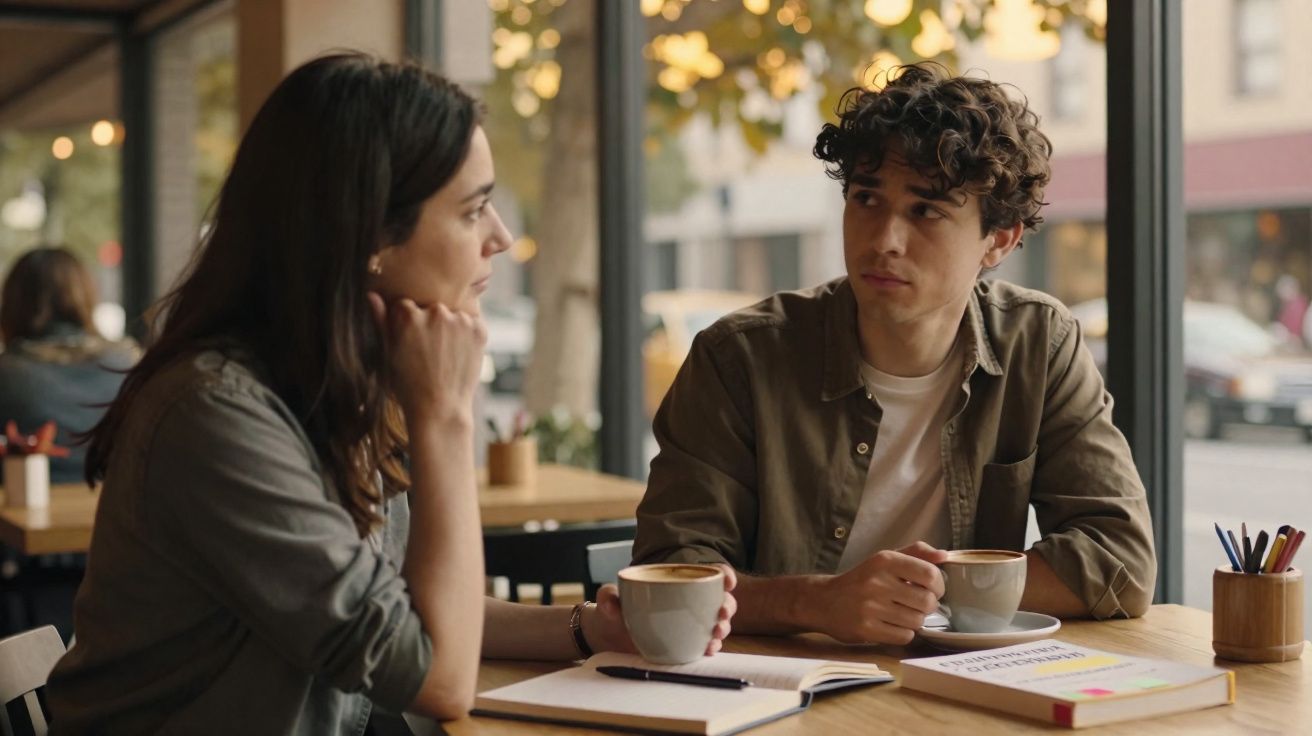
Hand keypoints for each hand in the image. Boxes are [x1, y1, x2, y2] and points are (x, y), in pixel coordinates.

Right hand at [367, 292, 485, 424]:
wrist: (439, 409)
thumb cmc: (408, 385)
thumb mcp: (388, 353)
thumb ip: (382, 321)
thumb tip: (372, 295)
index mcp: (408, 315)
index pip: (406, 306)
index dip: (407, 325)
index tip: (411, 343)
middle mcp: (435, 312)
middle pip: (431, 307)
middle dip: (429, 323)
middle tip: (429, 352)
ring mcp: (459, 321)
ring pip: (452, 314)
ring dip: (450, 327)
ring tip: (444, 356)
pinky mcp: (479, 330)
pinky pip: (471, 323)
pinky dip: (468, 335)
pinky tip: (459, 355)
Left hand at [583, 567, 737, 656]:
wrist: (612, 635)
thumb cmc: (616, 609)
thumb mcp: (610, 599)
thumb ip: (608, 596)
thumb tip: (609, 603)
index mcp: (678, 582)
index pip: (708, 574)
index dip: (724, 574)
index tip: (727, 580)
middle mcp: (691, 601)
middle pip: (720, 599)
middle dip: (727, 605)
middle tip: (721, 613)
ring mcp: (692, 623)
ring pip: (718, 622)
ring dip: (723, 628)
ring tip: (716, 634)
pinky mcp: (689, 643)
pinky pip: (707, 643)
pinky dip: (712, 646)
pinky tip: (709, 649)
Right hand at [816, 541, 947, 645]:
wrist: (824, 601)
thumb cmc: (862, 580)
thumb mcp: (884, 559)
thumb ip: (915, 554)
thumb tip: (944, 556)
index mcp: (884, 560)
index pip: (930, 574)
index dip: (939, 586)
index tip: (932, 589)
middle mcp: (877, 581)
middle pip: (927, 601)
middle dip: (928, 606)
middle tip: (917, 604)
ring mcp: (870, 607)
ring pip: (917, 621)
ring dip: (914, 620)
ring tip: (901, 614)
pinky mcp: (866, 629)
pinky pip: (904, 636)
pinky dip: (903, 633)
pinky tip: (892, 625)